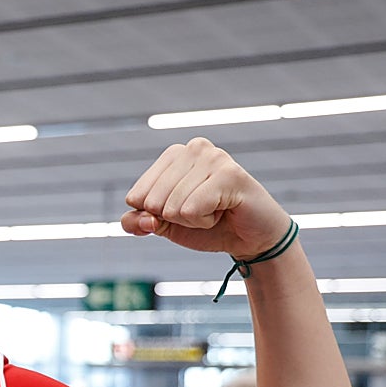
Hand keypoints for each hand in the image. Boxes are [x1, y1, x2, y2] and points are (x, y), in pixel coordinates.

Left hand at [122, 138, 290, 259]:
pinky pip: (191, 210)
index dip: (155, 215)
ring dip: (192, 220)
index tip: (183, 210)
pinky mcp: (229, 174)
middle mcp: (192, 148)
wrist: (249, 238)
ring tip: (215, 210)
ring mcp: (213, 157)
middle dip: (174, 218)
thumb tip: (142, 219)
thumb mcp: (163, 225)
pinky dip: (204, 222)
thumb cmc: (207, 225)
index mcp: (172, 155)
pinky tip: (223, 210)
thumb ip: (137, 222)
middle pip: (152, 202)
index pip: (136, 196)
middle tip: (202, 211)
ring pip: (172, 207)